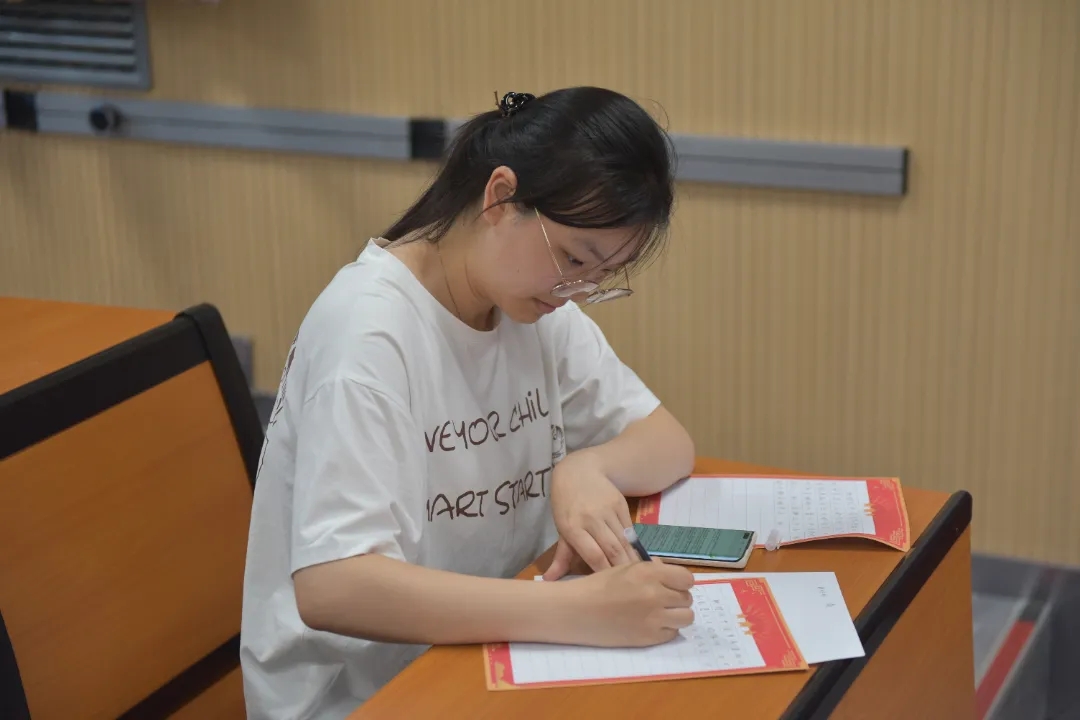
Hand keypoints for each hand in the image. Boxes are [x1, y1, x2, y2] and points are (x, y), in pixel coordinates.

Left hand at [544, 450, 636, 579]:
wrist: (579, 470)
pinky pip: (630, 530)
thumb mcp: (561, 527)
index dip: (604, 573)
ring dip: (632, 559)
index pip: (593, 555)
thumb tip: (549, 582)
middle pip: (612, 549)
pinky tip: (639, 557)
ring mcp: (607, 510)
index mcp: (572, 527)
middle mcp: (591, 519)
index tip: (612, 588)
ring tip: (639, 577)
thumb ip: (561, 557)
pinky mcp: (621, 504)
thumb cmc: (566, 504)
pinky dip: (634, 544)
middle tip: (632, 588)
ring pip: (624, 541)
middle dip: (623, 570)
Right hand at [563, 560, 695, 646]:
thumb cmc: (598, 586)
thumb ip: (651, 570)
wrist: (577, 611)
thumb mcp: (626, 568)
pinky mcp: (649, 638)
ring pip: (686, 617)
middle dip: (677, 598)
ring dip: (676, 615)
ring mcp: (654, 618)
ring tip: (661, 613)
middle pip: (687, 598)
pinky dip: (665, 629)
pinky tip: (650, 624)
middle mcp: (656, 594)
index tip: (671, 585)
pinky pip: (672, 633)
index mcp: (649, 573)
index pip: (687, 579)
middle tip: (661, 600)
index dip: (680, 582)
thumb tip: (668, 572)